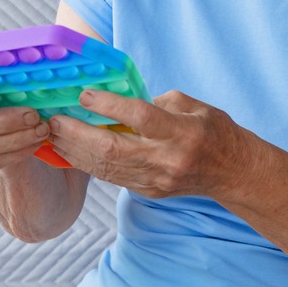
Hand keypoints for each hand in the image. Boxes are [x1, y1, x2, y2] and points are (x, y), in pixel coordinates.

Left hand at [46, 89, 249, 198]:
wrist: (233, 173)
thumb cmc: (214, 131)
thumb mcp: (193, 105)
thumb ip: (156, 101)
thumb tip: (120, 100)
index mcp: (183, 132)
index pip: (141, 117)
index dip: (110, 106)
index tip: (85, 94)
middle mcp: (168, 159)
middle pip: (114, 149)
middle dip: (78, 134)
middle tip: (54, 120)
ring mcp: (157, 180)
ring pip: (107, 168)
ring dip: (75, 151)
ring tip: (54, 135)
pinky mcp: (149, 191)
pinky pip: (112, 177)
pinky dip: (88, 164)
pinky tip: (71, 151)